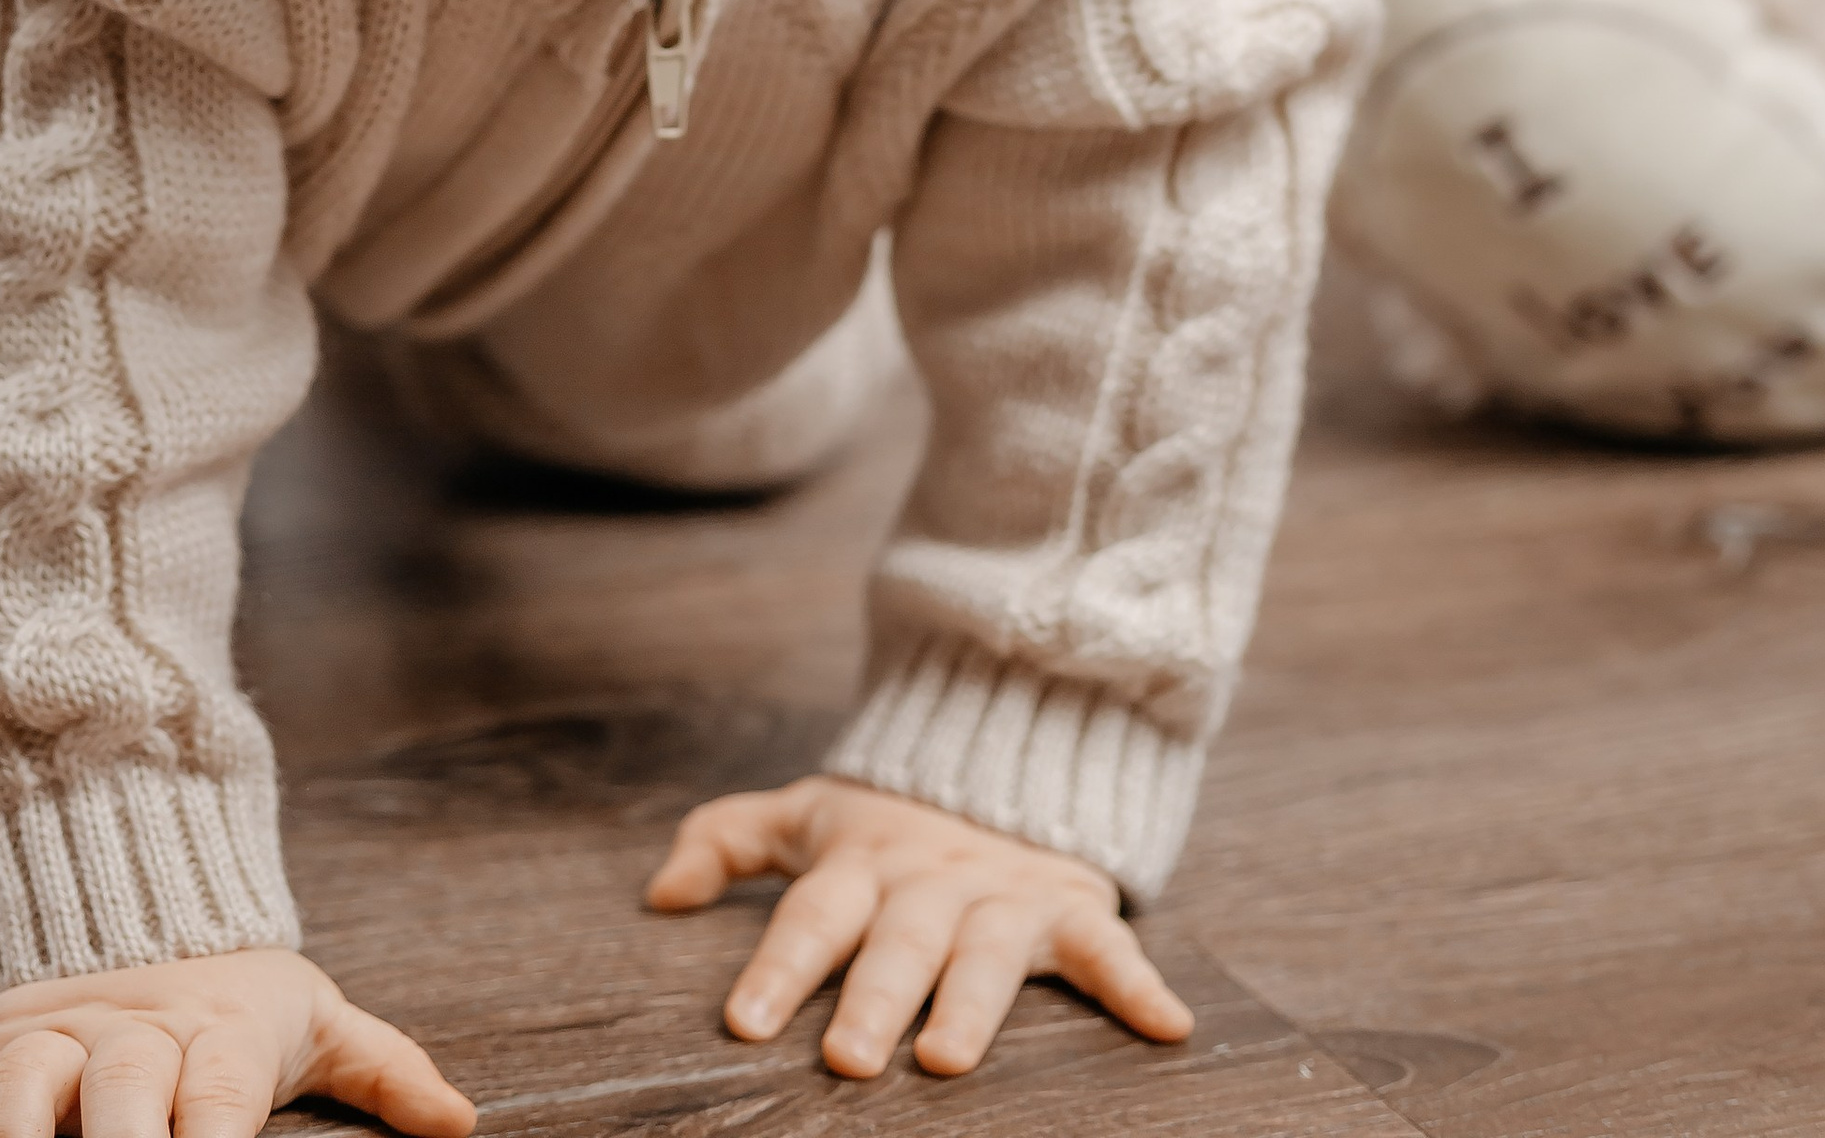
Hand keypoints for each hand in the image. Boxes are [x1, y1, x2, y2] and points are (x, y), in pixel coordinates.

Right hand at [0, 944, 477, 1137]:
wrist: (130, 899)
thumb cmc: (232, 998)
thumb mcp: (312, 1016)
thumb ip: (384, 1068)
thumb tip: (464, 1122)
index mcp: (210, 1036)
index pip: (218, 1097)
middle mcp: (123, 1037)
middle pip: (119, 1093)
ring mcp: (44, 1044)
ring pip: (19, 1093)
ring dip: (10, 1137)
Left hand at [645, 773, 1191, 1074]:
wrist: (1003, 763)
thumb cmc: (885, 826)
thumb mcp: (805, 815)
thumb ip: (726, 839)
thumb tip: (657, 893)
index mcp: (863, 864)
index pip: (811, 914)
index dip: (776, 966)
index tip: (741, 1024)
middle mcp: (930, 884)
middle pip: (896, 944)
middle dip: (871, 1000)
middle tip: (844, 1059)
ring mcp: (1003, 897)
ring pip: (985, 955)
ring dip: (969, 1005)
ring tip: (947, 1059)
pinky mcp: (1071, 908)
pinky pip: (1109, 946)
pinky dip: (1138, 984)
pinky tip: (1167, 1026)